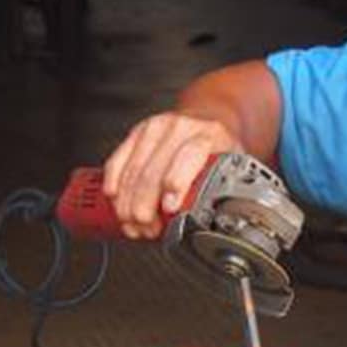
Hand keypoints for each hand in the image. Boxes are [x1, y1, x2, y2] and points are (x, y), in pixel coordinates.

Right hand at [101, 112, 241, 238]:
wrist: (207, 117)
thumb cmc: (218, 147)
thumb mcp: (232, 164)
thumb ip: (224, 188)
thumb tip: (218, 222)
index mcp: (208, 135)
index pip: (189, 157)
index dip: (176, 184)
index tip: (169, 209)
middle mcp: (179, 128)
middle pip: (154, 170)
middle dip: (145, 206)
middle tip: (147, 228)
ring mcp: (154, 128)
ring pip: (133, 170)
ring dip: (127, 203)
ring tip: (132, 224)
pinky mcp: (136, 132)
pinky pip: (118, 160)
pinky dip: (113, 182)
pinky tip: (114, 199)